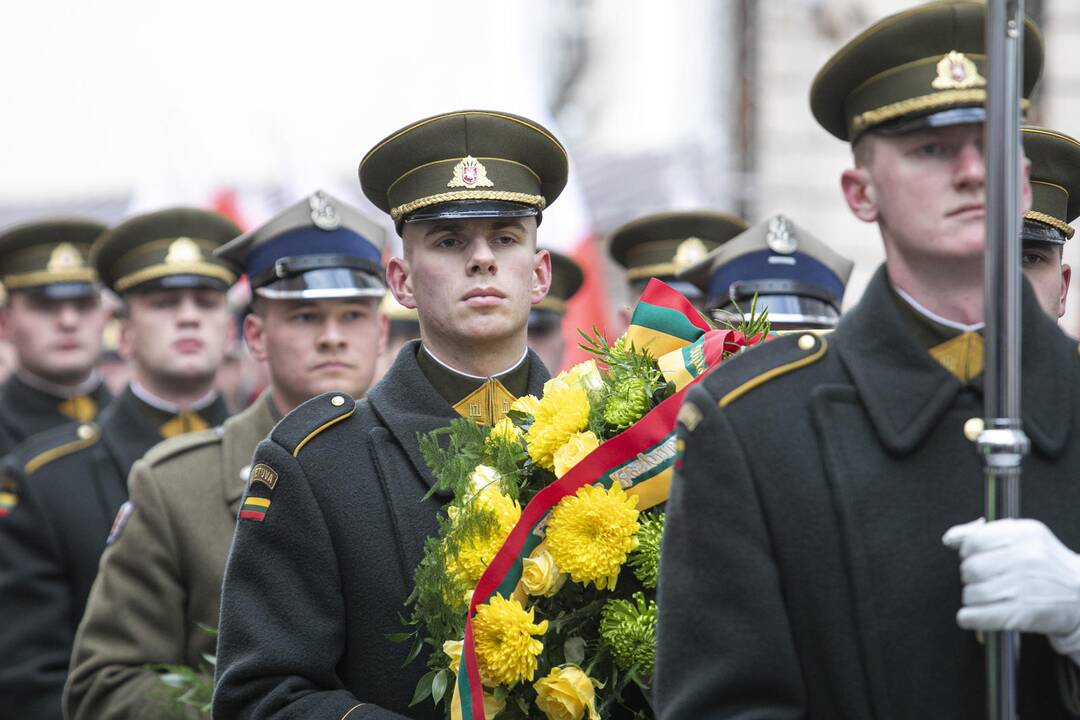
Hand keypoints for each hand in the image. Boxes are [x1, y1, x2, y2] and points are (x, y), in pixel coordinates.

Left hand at [943, 518, 1079, 658]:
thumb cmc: (1046, 565)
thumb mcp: (1023, 538)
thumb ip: (983, 533)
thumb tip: (949, 538)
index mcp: (1024, 534)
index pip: (973, 542)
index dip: (969, 552)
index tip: (976, 558)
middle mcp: (1024, 559)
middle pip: (970, 568)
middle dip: (970, 577)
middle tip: (984, 580)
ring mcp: (1024, 587)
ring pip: (972, 593)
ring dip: (971, 598)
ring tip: (985, 597)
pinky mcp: (1023, 613)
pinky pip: (980, 616)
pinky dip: (969, 618)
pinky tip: (970, 617)